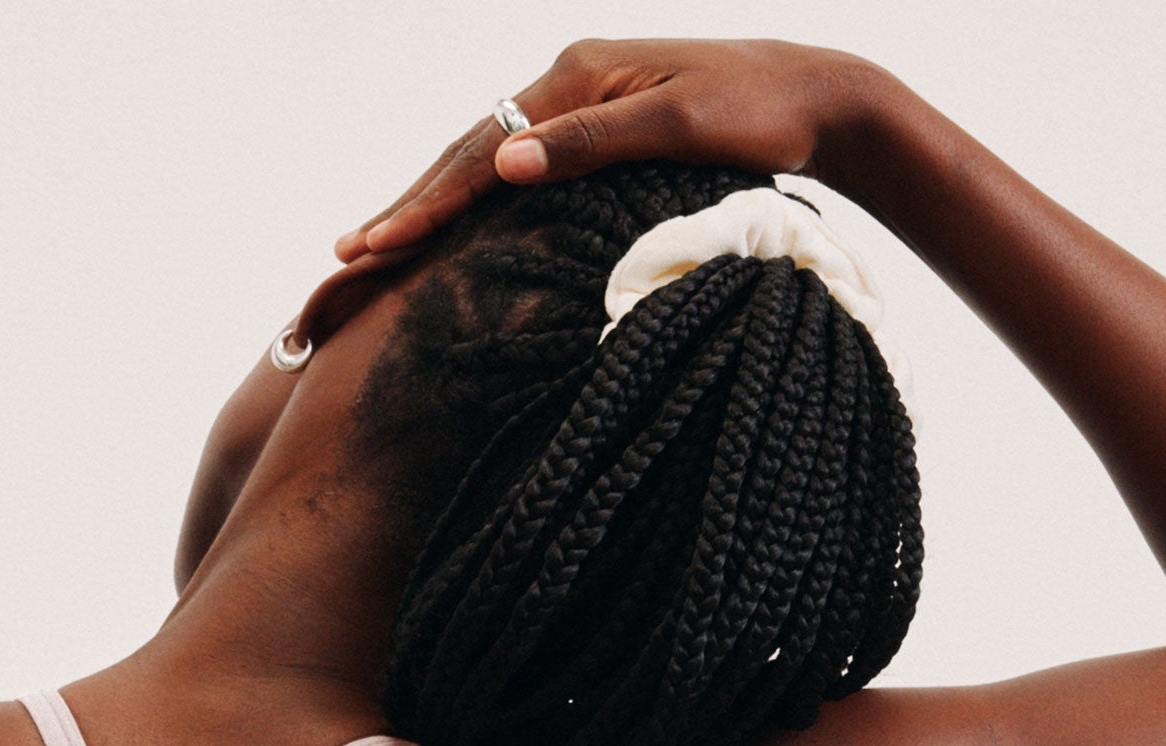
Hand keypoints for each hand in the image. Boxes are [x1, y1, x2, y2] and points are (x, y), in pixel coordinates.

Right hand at [333, 38, 890, 260]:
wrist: (815, 95)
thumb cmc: (758, 117)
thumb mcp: (676, 131)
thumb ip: (588, 145)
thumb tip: (504, 163)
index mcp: (577, 76)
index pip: (482, 149)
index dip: (426, 202)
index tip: (377, 243)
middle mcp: (569, 79)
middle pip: (470, 148)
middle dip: (410, 202)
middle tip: (350, 250)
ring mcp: (581, 101)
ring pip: (488, 155)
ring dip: (433, 200)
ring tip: (379, 241)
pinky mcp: (597, 125)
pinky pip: (518, 162)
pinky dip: (475, 195)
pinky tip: (451, 222)